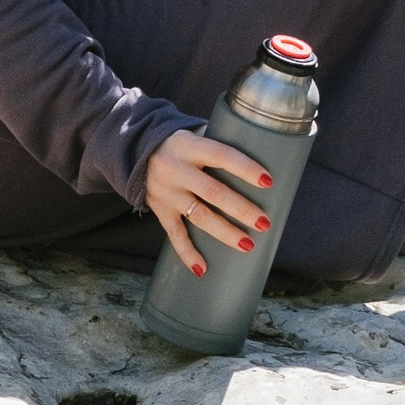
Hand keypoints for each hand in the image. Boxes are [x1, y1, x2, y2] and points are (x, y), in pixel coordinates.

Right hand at [143, 124, 273, 277]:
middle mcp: (177, 170)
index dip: (245, 168)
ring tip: (248, 244)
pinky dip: (187, 253)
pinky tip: (202, 269)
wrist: (136, 152)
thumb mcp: (195, 134)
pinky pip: (174, 235)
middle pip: (213, 192)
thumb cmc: (180, 145)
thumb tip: (262, 150)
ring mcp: (168, 193)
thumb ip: (220, 141)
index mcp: (189, 147)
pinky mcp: (160, 211)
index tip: (268, 181)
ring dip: (224, 232)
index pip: (221, 156)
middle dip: (241, 209)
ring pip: (199, 216)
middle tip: (264, 222)